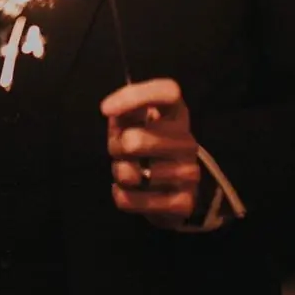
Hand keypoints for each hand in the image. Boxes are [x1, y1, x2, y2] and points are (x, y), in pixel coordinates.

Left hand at [101, 78, 200, 227]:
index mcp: (177, 113)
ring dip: (120, 173)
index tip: (105, 110)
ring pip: (130, 174)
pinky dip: (121, 196)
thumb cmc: (144, 143)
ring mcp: (189, 172)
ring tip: (131, 170)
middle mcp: (188, 141)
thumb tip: (116, 120)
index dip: (134, 97)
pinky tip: (128, 191)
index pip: (167, 91)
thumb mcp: (131, 121)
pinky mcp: (184, 203)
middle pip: (134, 140)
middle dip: (115, 147)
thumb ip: (124, 113)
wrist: (171, 188)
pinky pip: (132, 200)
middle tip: (120, 149)